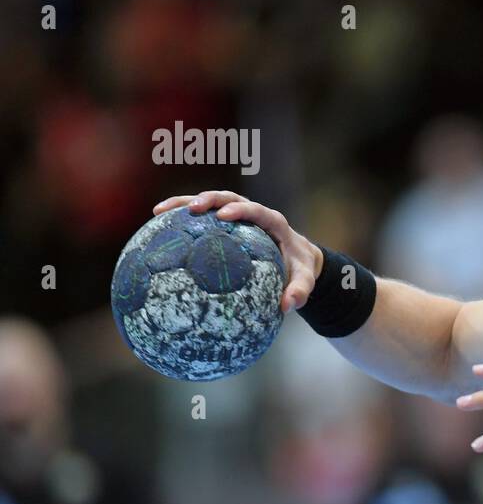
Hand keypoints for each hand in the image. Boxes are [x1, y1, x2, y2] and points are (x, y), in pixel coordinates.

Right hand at [153, 191, 323, 312]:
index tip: (224, 215)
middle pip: (229, 198)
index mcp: (273, 222)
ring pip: (210, 202)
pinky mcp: (225, 222)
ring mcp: (237, 215)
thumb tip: (287, 306)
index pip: (257, 210)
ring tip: (159, 211)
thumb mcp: (305, 279)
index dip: (241, 209)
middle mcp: (253, 213)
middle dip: (210, 199)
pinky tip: (157, 227)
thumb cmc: (299, 268)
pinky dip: (180, 218)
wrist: (296, 257)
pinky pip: (202, 217)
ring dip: (185, 202)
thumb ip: (300, 291)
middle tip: (191, 208)